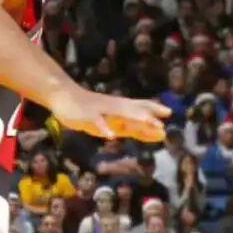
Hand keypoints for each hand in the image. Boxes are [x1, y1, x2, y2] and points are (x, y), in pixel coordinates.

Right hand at [51, 85, 170, 143]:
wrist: (63, 96)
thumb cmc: (91, 110)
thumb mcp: (115, 121)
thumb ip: (133, 128)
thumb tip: (156, 134)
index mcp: (121, 107)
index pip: (140, 106)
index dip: (154, 109)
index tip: (169, 112)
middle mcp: (114, 106)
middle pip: (134, 111)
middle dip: (148, 117)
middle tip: (162, 125)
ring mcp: (101, 110)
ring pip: (120, 114)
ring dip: (136, 119)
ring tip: (150, 124)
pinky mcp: (88, 116)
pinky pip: (97, 122)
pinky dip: (104, 128)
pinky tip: (111, 136)